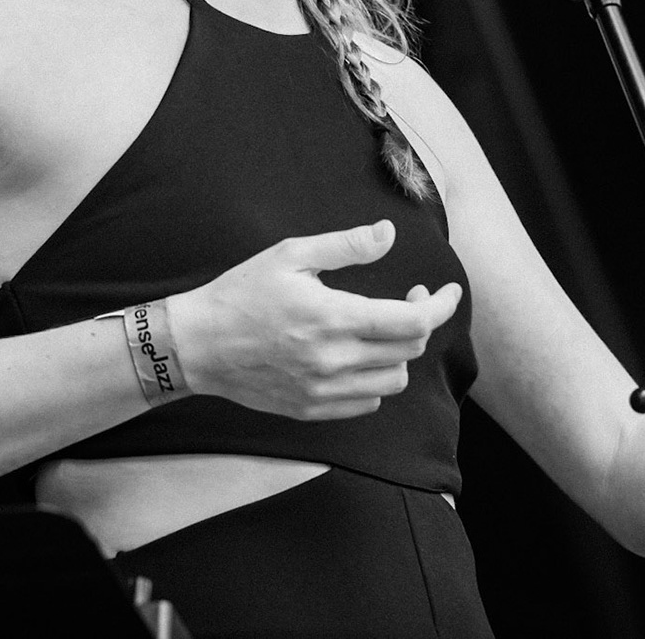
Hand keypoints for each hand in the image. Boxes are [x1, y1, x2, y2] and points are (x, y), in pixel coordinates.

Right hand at [172, 220, 464, 420]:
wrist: (197, 345)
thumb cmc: (242, 293)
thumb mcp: (291, 255)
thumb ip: (346, 246)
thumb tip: (389, 234)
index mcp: (333, 317)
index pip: (413, 322)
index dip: (441, 306)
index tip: (448, 291)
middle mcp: (333, 360)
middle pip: (409, 350)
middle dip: (420, 320)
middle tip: (407, 297)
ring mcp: (323, 390)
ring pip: (393, 381)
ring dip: (399, 353)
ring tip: (380, 328)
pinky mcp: (311, 409)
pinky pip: (366, 402)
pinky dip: (375, 380)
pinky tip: (358, 356)